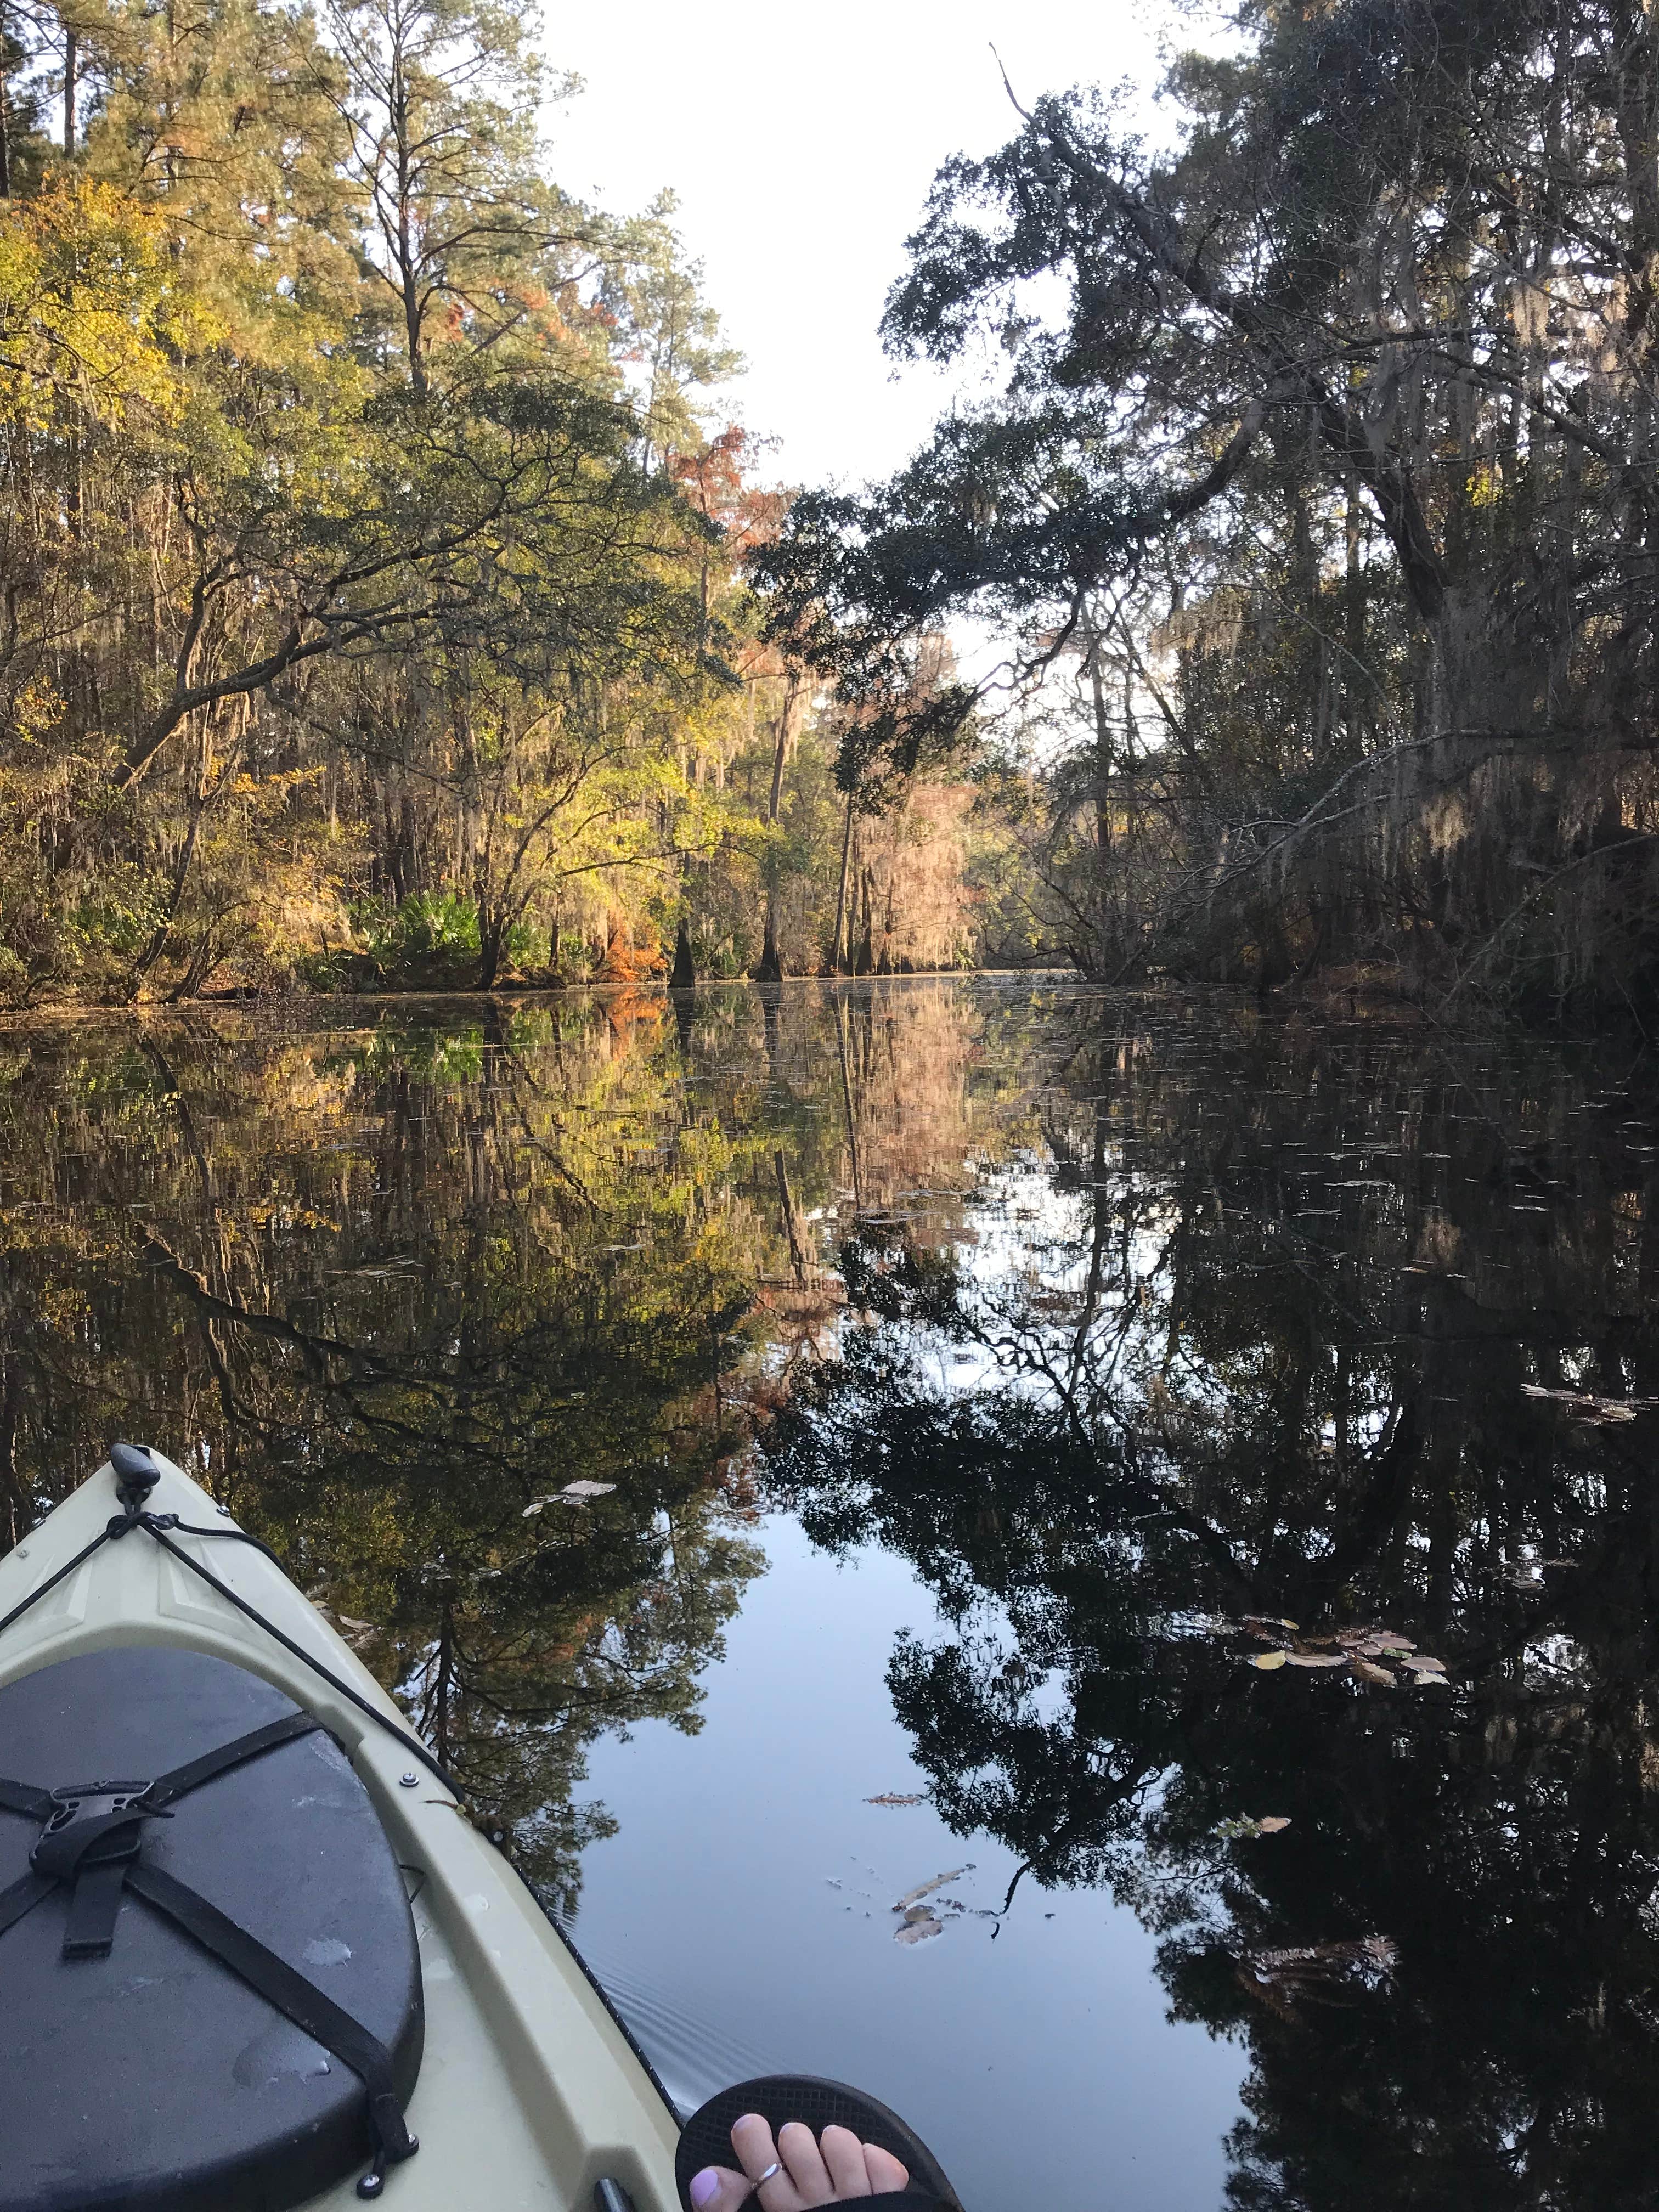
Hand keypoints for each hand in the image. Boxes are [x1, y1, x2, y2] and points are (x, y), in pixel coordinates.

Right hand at [688, 2112, 910, 2210]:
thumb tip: (707, 2177)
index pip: (760, 2168)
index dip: (752, 2138)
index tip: (749, 2127)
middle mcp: (818, 2209)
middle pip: (796, 2143)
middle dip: (791, 2141)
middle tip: (791, 2154)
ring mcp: (855, 2206)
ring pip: (838, 2143)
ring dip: (832, 2143)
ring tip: (827, 2159)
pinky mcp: (888, 2208)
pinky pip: (883, 2166)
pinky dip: (872, 2159)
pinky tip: (862, 2172)